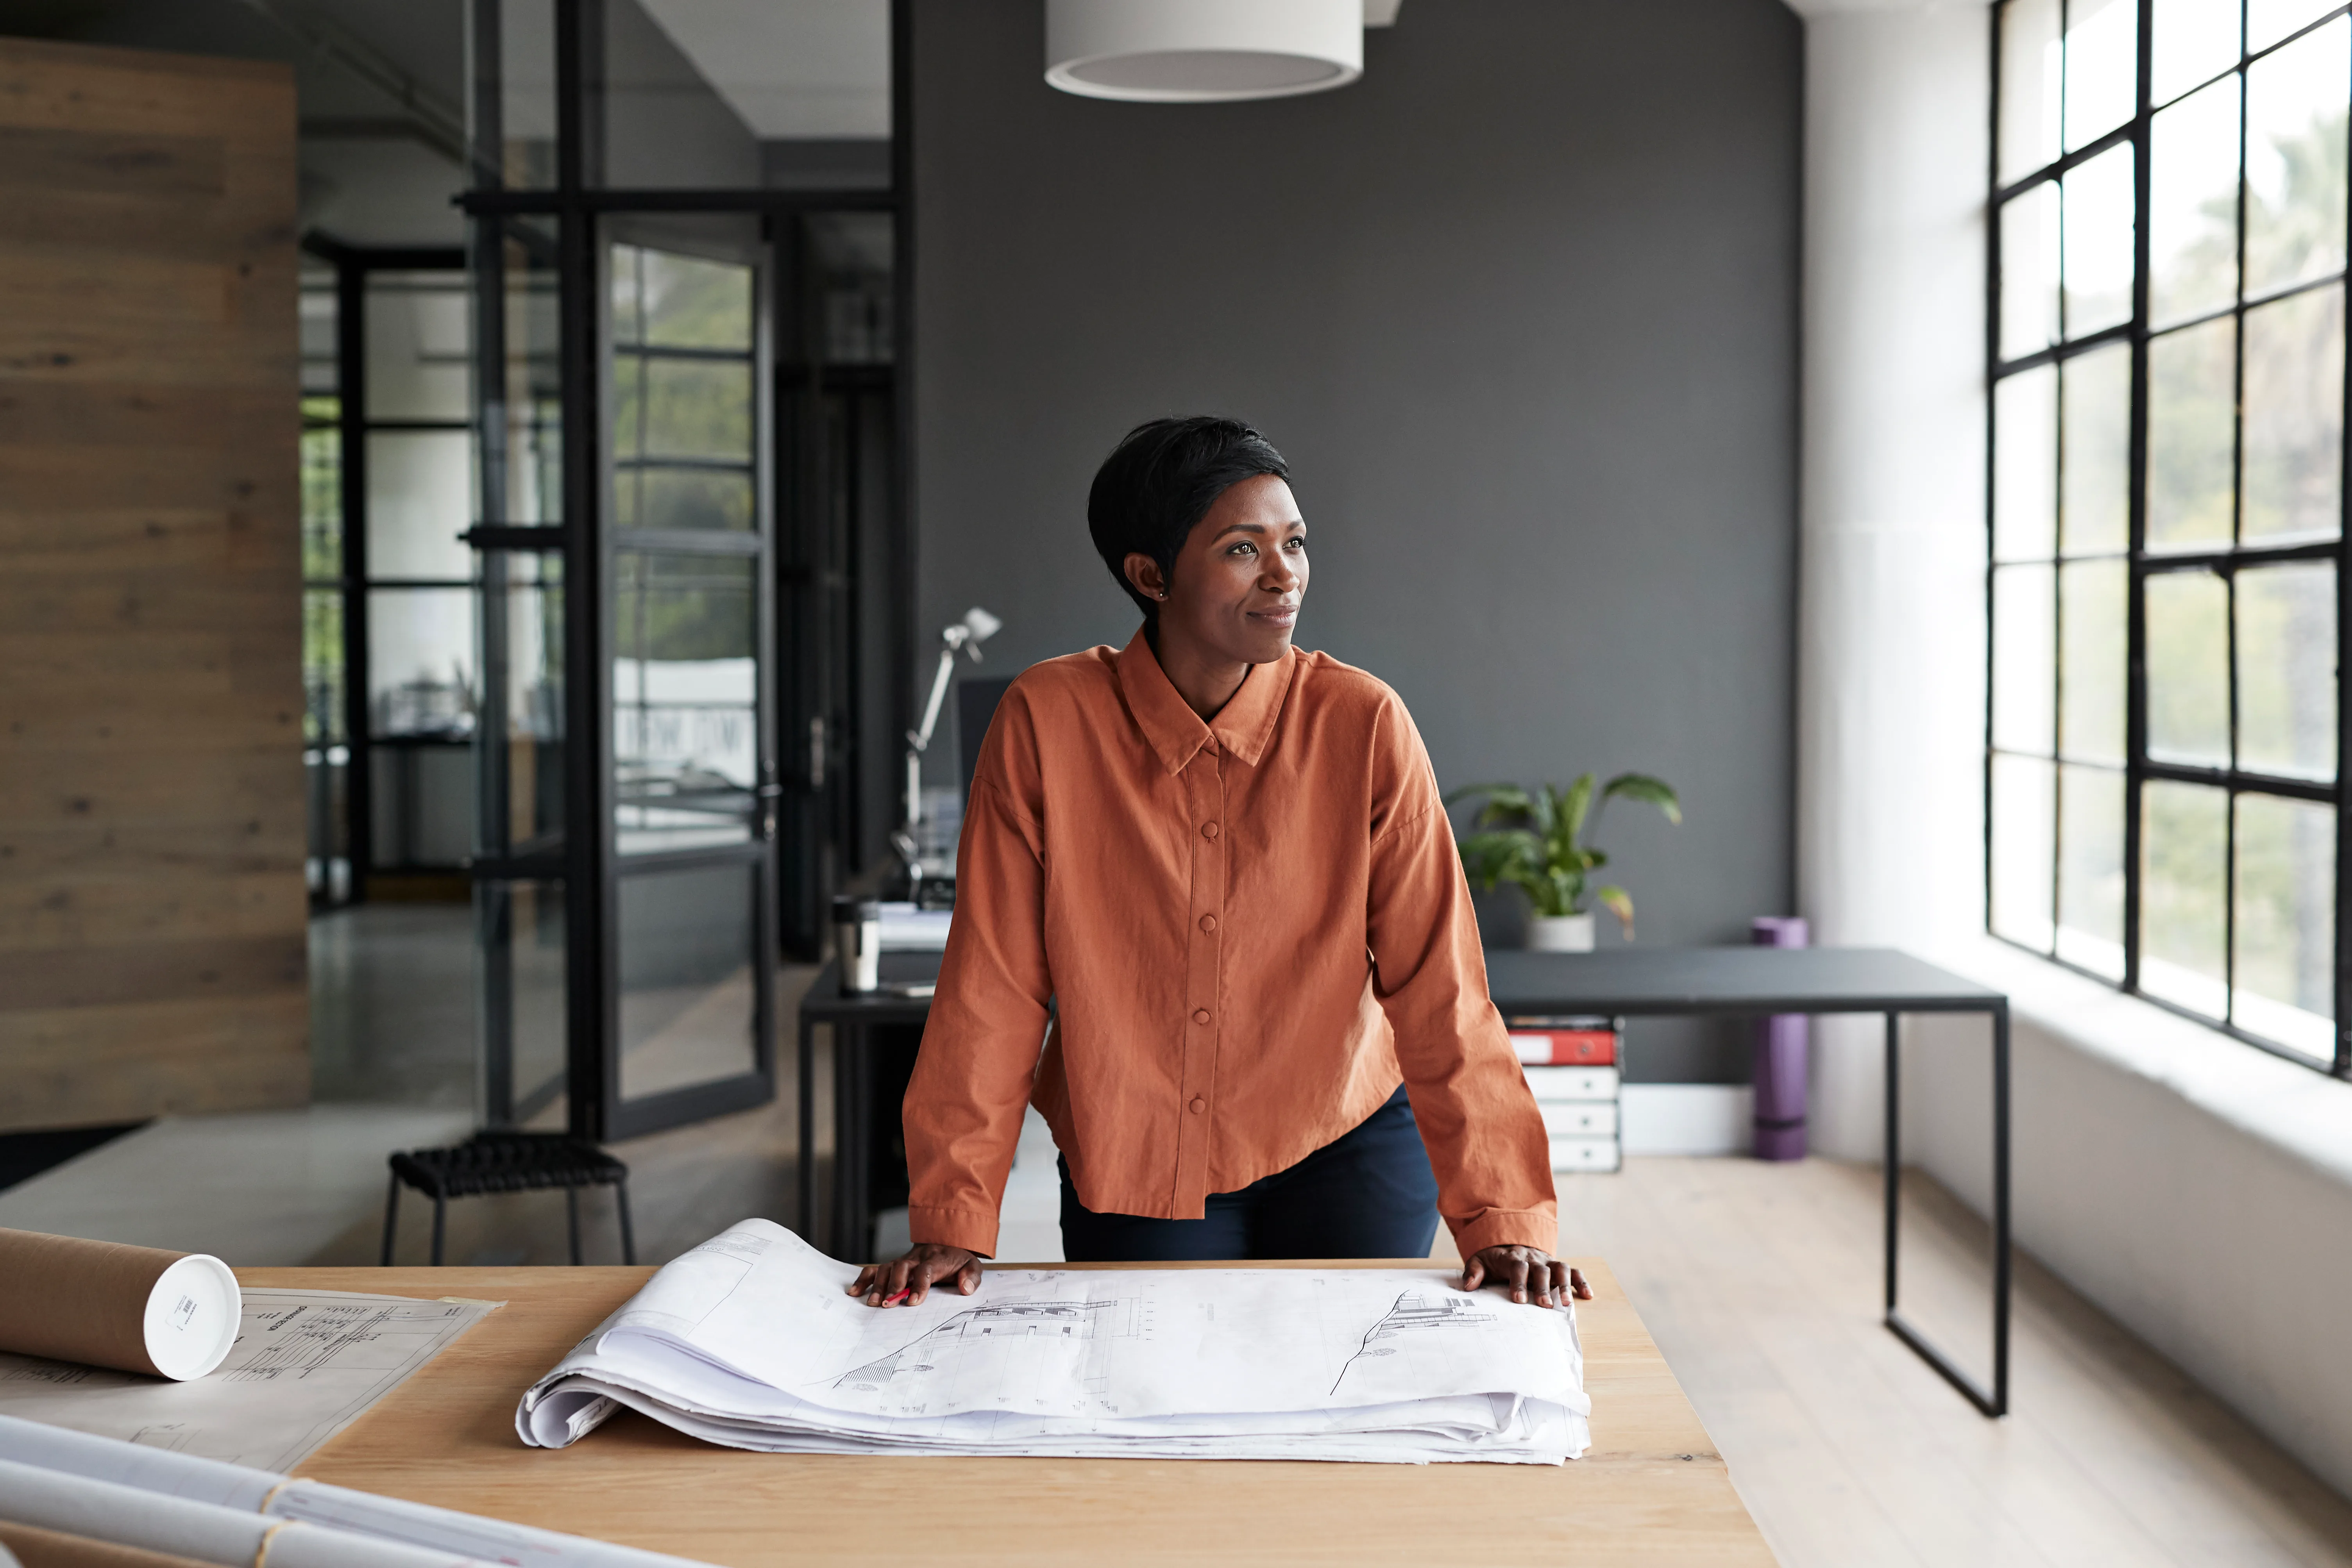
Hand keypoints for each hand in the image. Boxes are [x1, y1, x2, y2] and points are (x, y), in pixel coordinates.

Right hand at [847, 1243, 982, 1306]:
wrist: (948, 1243)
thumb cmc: (958, 1261)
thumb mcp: (973, 1267)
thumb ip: (972, 1277)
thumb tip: (965, 1288)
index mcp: (938, 1258)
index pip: (927, 1269)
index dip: (920, 1285)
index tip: (913, 1302)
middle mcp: (918, 1257)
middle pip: (903, 1267)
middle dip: (895, 1285)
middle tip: (889, 1304)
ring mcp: (904, 1260)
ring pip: (887, 1267)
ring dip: (879, 1285)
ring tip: (873, 1303)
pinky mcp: (894, 1265)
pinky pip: (875, 1268)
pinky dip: (864, 1279)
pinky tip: (854, 1292)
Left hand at [1463, 1245, 1589, 1308]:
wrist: (1509, 1241)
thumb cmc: (1494, 1259)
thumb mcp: (1479, 1261)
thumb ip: (1474, 1272)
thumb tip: (1468, 1286)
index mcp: (1512, 1257)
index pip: (1517, 1267)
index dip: (1519, 1283)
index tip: (1519, 1300)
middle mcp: (1533, 1258)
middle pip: (1540, 1270)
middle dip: (1542, 1287)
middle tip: (1544, 1305)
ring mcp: (1548, 1261)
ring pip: (1560, 1269)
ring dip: (1564, 1285)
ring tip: (1566, 1303)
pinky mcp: (1558, 1266)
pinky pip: (1573, 1271)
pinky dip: (1581, 1282)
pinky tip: (1587, 1295)